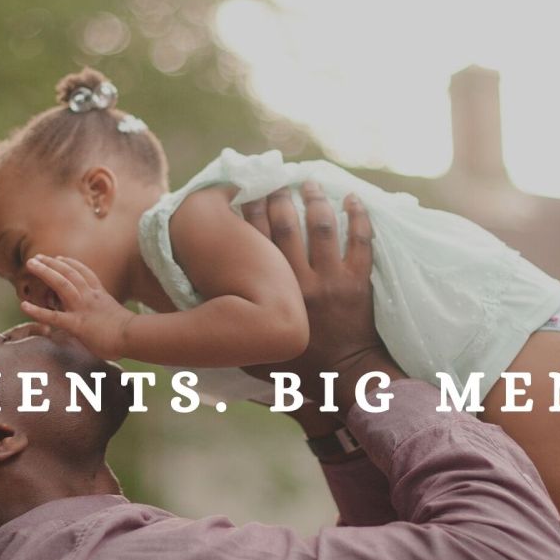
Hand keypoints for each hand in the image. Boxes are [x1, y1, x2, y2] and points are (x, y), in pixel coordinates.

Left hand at [19, 255, 136, 359]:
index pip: (85, 273)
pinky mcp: (76, 323)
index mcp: (100, 295)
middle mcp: (90, 296)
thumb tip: (104, 323)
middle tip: (38, 257)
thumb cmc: (130, 333)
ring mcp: (82, 308)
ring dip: (45, 271)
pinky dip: (37, 310)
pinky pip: (53, 316)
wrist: (133, 336)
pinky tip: (24, 305)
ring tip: (31, 264)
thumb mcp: (117, 318)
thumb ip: (107, 316)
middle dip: (53, 263)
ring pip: (61, 283)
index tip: (60, 258)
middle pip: (70, 272)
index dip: (71, 264)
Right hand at [238, 182, 400, 410]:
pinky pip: (362, 242)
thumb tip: (197, 324)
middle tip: (274, 180)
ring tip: (307, 181)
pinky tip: (352, 197)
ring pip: (323, 227)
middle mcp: (302, 281)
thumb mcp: (254, 359)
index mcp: (275, 294)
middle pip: (288, 227)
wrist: (345, 379)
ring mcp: (333, 279)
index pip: (258, 243)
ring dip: (314, 200)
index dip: (249, 214)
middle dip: (278, 198)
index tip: (242, 194)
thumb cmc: (298, 373)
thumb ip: (230, 337)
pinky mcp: (358, 282)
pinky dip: (359, 217)